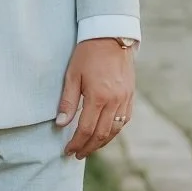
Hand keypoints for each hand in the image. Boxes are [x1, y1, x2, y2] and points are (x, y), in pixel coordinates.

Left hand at [55, 38, 135, 158]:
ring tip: (90, 148)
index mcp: (98, 97)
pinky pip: (125, 120)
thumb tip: (61, 124)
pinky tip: (105, 133)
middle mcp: (115, 101)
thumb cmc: (88, 54)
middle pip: (102, 134)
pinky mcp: (130, 95)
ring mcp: (125, 99)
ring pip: (115, 130)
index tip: (68, 151)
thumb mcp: (72, 75)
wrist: (111, 36)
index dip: (76, 143)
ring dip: (102, 142)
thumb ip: (67, 101)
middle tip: (77, 154)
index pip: (86, 129)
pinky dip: (114, 130)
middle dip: (88, 147)